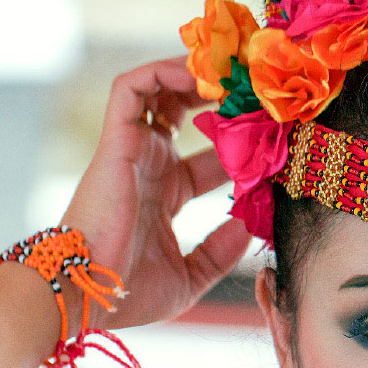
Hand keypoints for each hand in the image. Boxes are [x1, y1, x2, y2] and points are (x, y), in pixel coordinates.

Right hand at [61, 56, 250, 329]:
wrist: (90, 294)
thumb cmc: (131, 292)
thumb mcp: (192, 276)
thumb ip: (222, 251)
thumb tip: (252, 226)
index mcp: (167, 193)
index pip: (211, 158)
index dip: (242, 146)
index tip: (277, 142)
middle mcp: (151, 165)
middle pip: (187, 114)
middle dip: (223, 99)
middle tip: (260, 93)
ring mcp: (134, 150)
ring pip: (161, 90)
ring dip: (198, 75)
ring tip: (237, 73)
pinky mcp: (117, 141)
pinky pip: (134, 88)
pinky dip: (165, 73)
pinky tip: (204, 77)